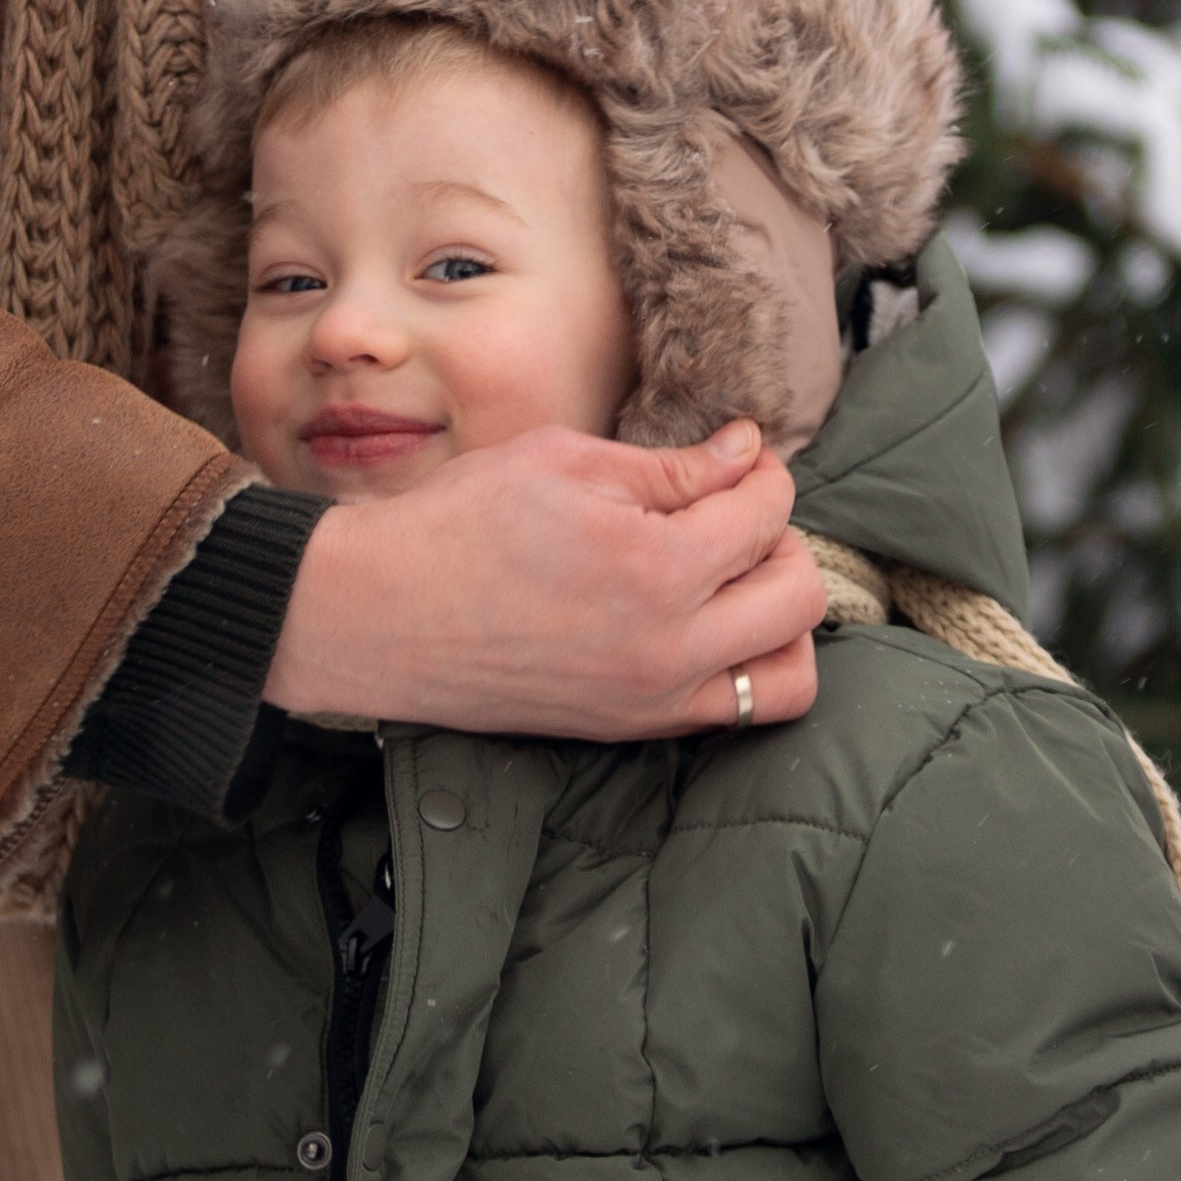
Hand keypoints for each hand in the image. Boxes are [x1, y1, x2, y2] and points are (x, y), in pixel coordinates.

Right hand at [264, 418, 823, 741]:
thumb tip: (746, 453)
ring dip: (782, 618)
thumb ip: (669, 466)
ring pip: (792, 674)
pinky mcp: (630, 727)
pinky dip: (746, 666)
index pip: (765, 512)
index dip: (762, 472)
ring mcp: (654, 699)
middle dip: (781, 539)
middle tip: (734, 514)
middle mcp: (670, 646)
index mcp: (656, 566)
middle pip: (801, 592)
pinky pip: (738, 712)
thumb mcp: (563, 462)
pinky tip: (702, 625)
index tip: (737, 458)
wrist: (380, 616)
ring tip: (733, 580)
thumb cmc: (460, 523)